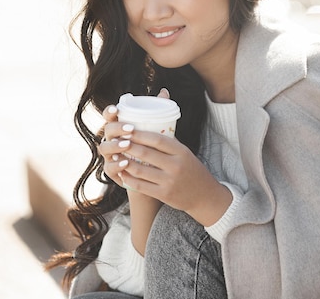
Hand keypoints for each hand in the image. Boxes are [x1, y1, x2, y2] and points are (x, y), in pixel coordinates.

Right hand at [98, 88, 170, 188]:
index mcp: (120, 128)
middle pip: (107, 130)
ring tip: (128, 145)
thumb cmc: (154, 150)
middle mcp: (111, 140)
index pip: (109, 116)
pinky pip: (109, 168)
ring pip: (104, 148)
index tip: (118, 109)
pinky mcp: (112, 172)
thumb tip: (164, 92)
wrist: (154, 178)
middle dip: (117, 128)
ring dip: (115, 145)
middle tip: (130, 129)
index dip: (110, 111)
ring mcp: (110, 156)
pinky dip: (116, 164)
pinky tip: (125, 162)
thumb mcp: (156, 131)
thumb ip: (157, 113)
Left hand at [103, 91, 231, 225]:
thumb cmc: (191, 170)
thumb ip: (169, 141)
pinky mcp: (164, 195)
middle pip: (145, 153)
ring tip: (114, 155)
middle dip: (127, 146)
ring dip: (124, 162)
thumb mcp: (185, 153)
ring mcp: (169, 181)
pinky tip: (121, 172)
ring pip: (140, 170)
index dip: (139, 134)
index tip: (126, 129)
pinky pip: (140, 185)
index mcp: (181, 152)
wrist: (205, 197)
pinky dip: (128, 178)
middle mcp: (176, 166)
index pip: (157, 139)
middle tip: (115, 140)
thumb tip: (151, 121)